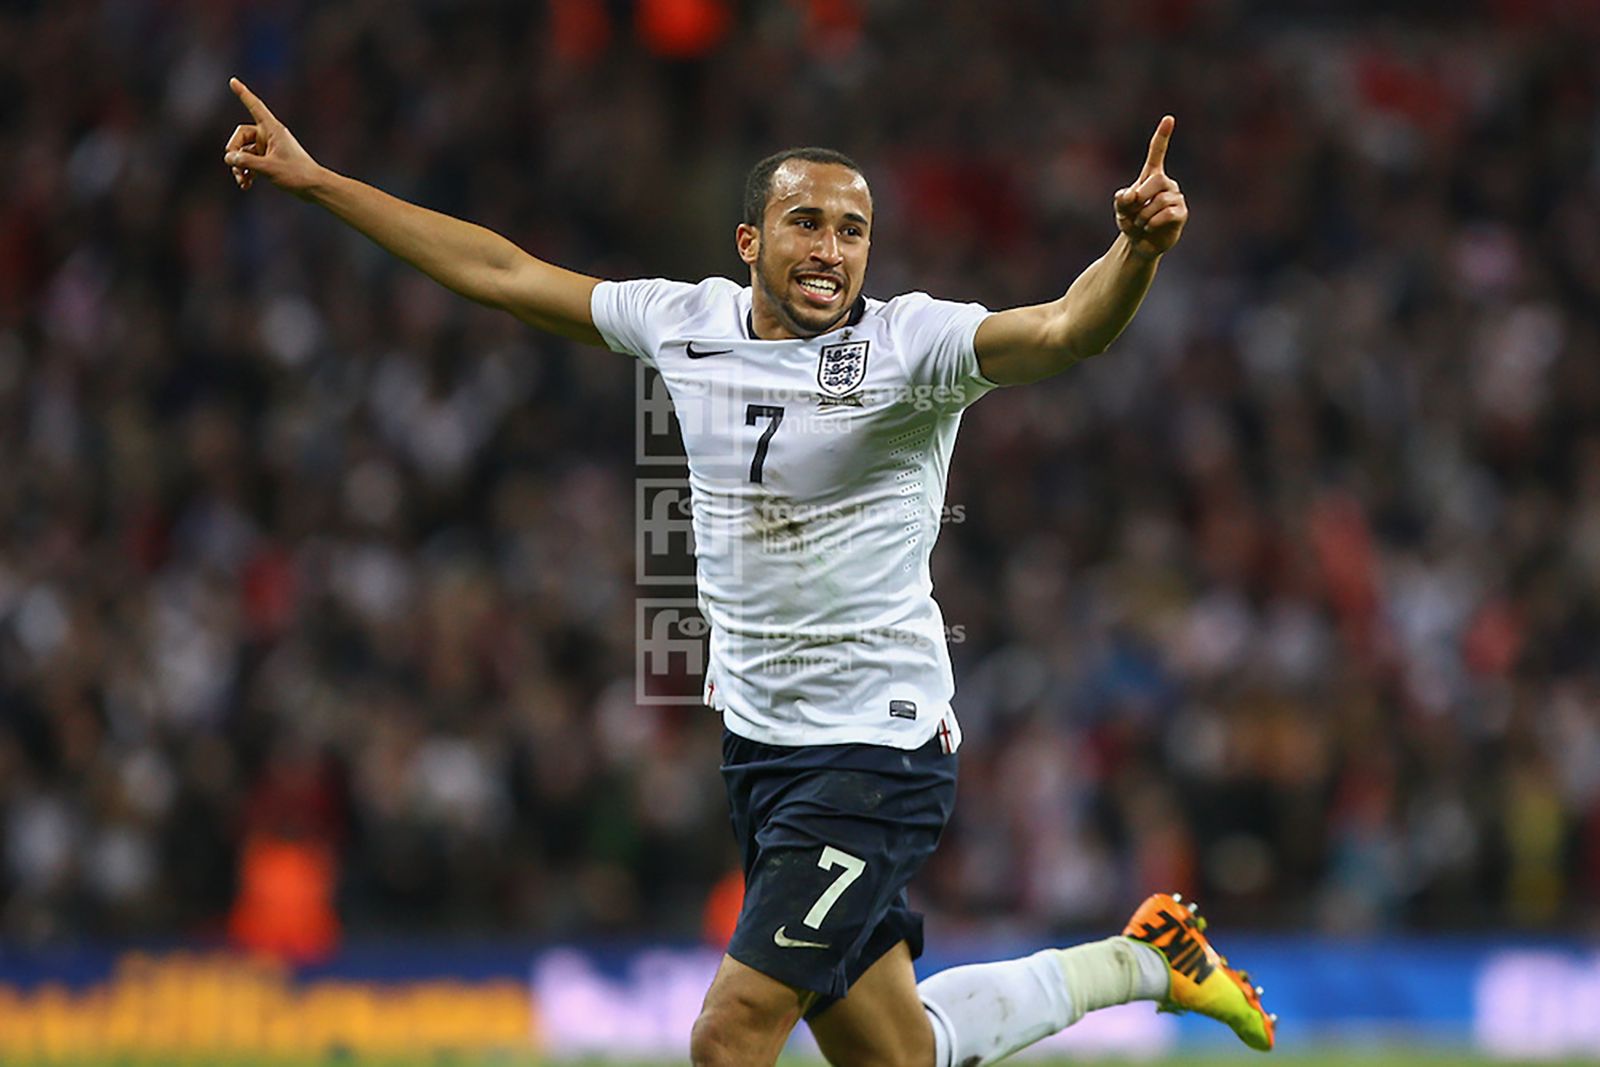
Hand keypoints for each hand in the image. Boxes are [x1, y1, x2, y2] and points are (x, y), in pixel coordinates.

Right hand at [222, 77, 320, 196]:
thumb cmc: (296, 175)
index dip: (243, 94)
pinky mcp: (270, 160)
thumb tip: (229, 157)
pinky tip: (245, 185)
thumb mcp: (268, 168)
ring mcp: (269, 148)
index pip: (255, 106)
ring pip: (244, 152)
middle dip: (235, 151)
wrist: (314, 188)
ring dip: (240, 166)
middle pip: (241, 136)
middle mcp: (270, 135)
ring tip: (241, 180)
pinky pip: (251, 161)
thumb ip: (246, 161)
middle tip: (234, 166)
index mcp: (273, 129)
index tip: (233, 80)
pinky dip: (247, 171)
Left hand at [1114, 115, 1186, 259]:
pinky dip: (1153, 223)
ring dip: (1143, 216)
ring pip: (1160, 201)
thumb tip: (1130, 196)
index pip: (1157, 152)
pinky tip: (1150, 227)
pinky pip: (1167, 214)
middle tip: (1134, 211)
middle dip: (1141, 197)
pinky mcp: (1181, 214)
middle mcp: (1167, 183)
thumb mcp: (1120, 210)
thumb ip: (1121, 200)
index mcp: (1151, 176)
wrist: (1139, 243)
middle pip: (1157, 181)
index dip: (1162, 136)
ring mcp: (1176, 198)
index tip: (1169, 118)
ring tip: (1142, 223)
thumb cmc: (1130, 221)